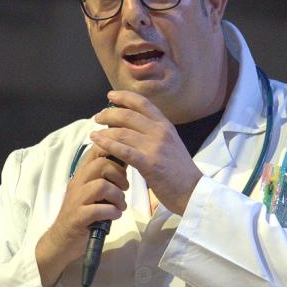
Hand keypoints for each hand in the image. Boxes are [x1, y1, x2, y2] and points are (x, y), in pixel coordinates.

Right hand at [35, 146, 127, 286]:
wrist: (61, 240)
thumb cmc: (82, 215)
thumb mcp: (93, 193)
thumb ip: (105, 179)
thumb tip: (125, 164)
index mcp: (82, 174)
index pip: (96, 150)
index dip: (114, 150)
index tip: (125, 162)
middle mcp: (77, 183)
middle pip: (101, 165)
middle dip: (119, 176)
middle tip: (124, 189)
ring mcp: (76, 200)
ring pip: (101, 186)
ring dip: (118, 196)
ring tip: (120, 205)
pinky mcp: (77, 217)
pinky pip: (98, 209)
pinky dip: (112, 212)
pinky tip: (115, 216)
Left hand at [90, 91, 203, 215]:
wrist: (193, 191)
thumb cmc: (179, 171)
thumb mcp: (170, 144)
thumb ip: (154, 134)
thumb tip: (133, 127)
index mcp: (166, 125)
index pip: (143, 103)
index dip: (125, 97)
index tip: (111, 95)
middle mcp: (160, 132)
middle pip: (128, 115)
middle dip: (109, 113)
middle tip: (98, 117)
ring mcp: (155, 147)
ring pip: (122, 132)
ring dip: (104, 130)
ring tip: (94, 132)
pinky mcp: (149, 163)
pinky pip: (123, 150)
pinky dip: (107, 144)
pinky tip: (96, 141)